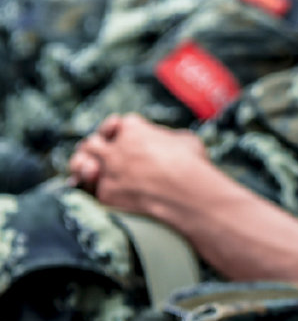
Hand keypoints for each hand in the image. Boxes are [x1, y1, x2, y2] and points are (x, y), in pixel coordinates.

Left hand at [68, 114, 211, 220]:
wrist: (189, 195)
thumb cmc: (194, 166)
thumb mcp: (186, 140)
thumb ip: (167, 138)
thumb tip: (167, 143)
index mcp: (133, 128)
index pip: (121, 124)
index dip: (125, 132)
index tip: (135, 141)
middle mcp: (114, 146)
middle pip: (93, 142)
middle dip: (98, 149)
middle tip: (109, 157)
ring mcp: (107, 170)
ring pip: (80, 163)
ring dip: (82, 166)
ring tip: (92, 170)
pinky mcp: (105, 193)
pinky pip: (91, 190)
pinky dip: (95, 190)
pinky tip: (103, 191)